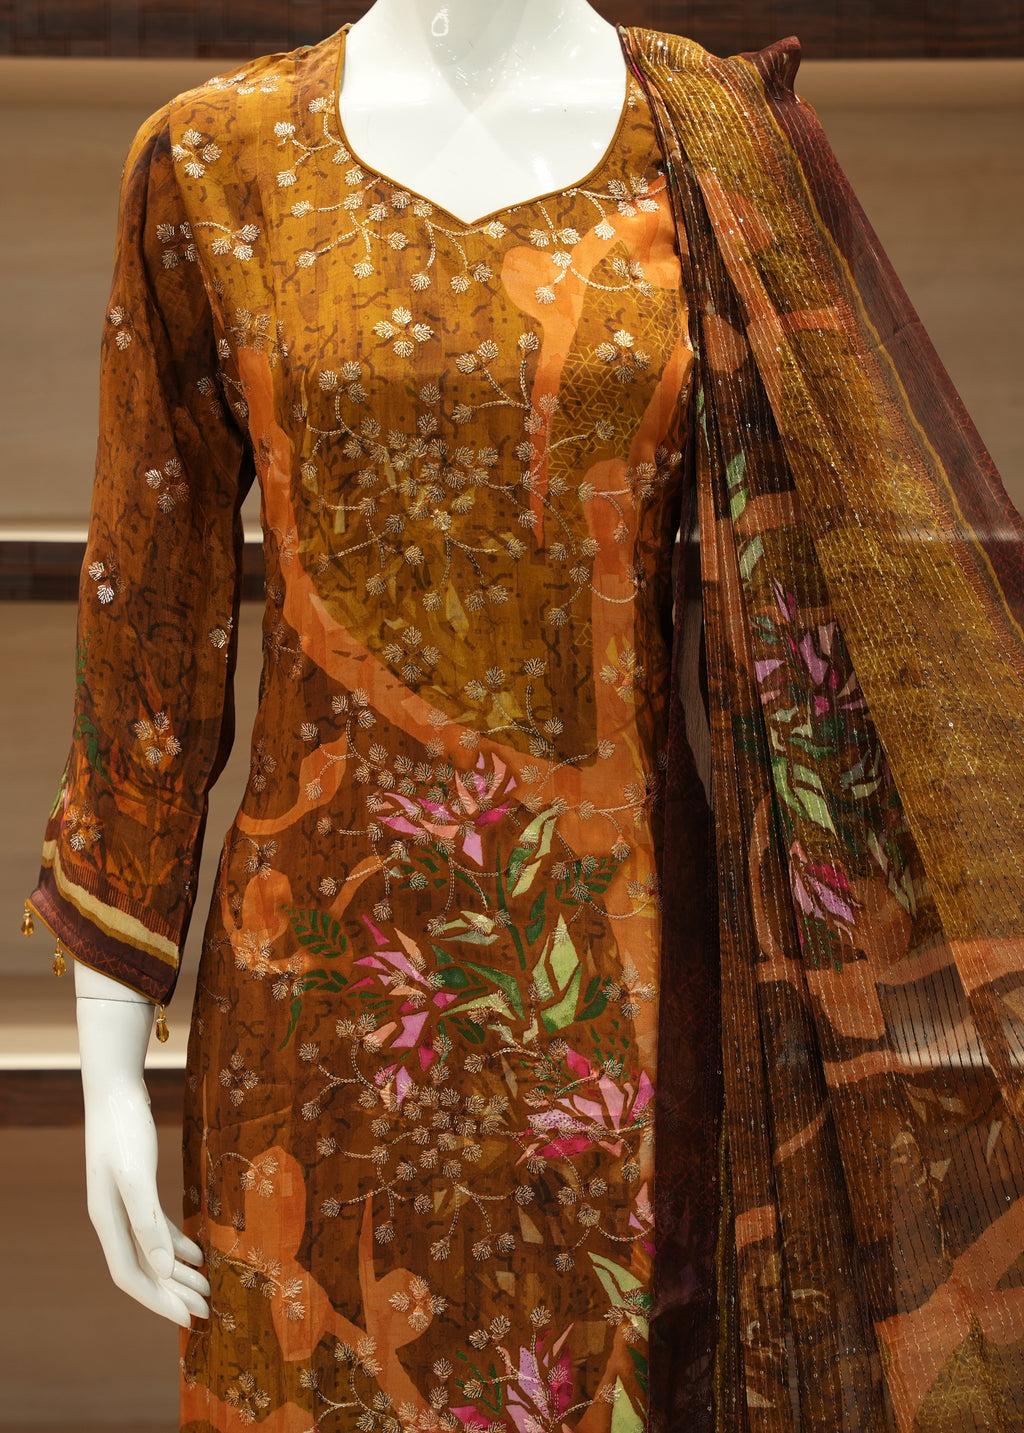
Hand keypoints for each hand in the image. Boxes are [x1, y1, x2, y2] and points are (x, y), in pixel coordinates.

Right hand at [82, 1073, 210, 1327]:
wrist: (116, 1089)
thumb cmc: (124, 1129)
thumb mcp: (136, 1175)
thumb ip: (147, 1222)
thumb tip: (164, 1267)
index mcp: (107, 1221)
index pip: (131, 1276)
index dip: (158, 1300)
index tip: (188, 1318)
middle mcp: (112, 1219)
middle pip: (143, 1269)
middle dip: (173, 1293)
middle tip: (208, 1311)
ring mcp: (123, 1204)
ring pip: (152, 1251)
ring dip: (178, 1272)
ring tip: (208, 1288)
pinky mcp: (138, 1187)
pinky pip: (157, 1228)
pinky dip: (177, 1243)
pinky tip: (199, 1252)